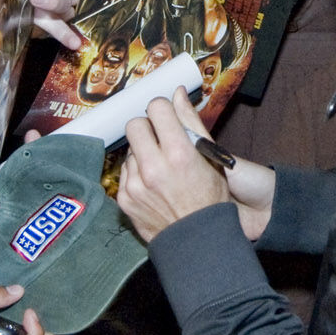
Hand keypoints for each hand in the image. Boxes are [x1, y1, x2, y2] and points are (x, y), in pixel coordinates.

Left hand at [119, 89, 229, 241]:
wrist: (197, 242)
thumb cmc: (210, 198)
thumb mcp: (211, 158)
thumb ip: (191, 122)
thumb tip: (177, 93)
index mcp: (179, 154)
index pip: (156, 108)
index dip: (162, 110)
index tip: (166, 118)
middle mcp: (153, 168)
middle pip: (134, 124)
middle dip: (147, 128)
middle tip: (159, 139)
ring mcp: (135, 184)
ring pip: (129, 149)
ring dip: (142, 153)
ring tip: (160, 168)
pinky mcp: (124, 199)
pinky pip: (124, 172)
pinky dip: (136, 173)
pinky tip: (152, 184)